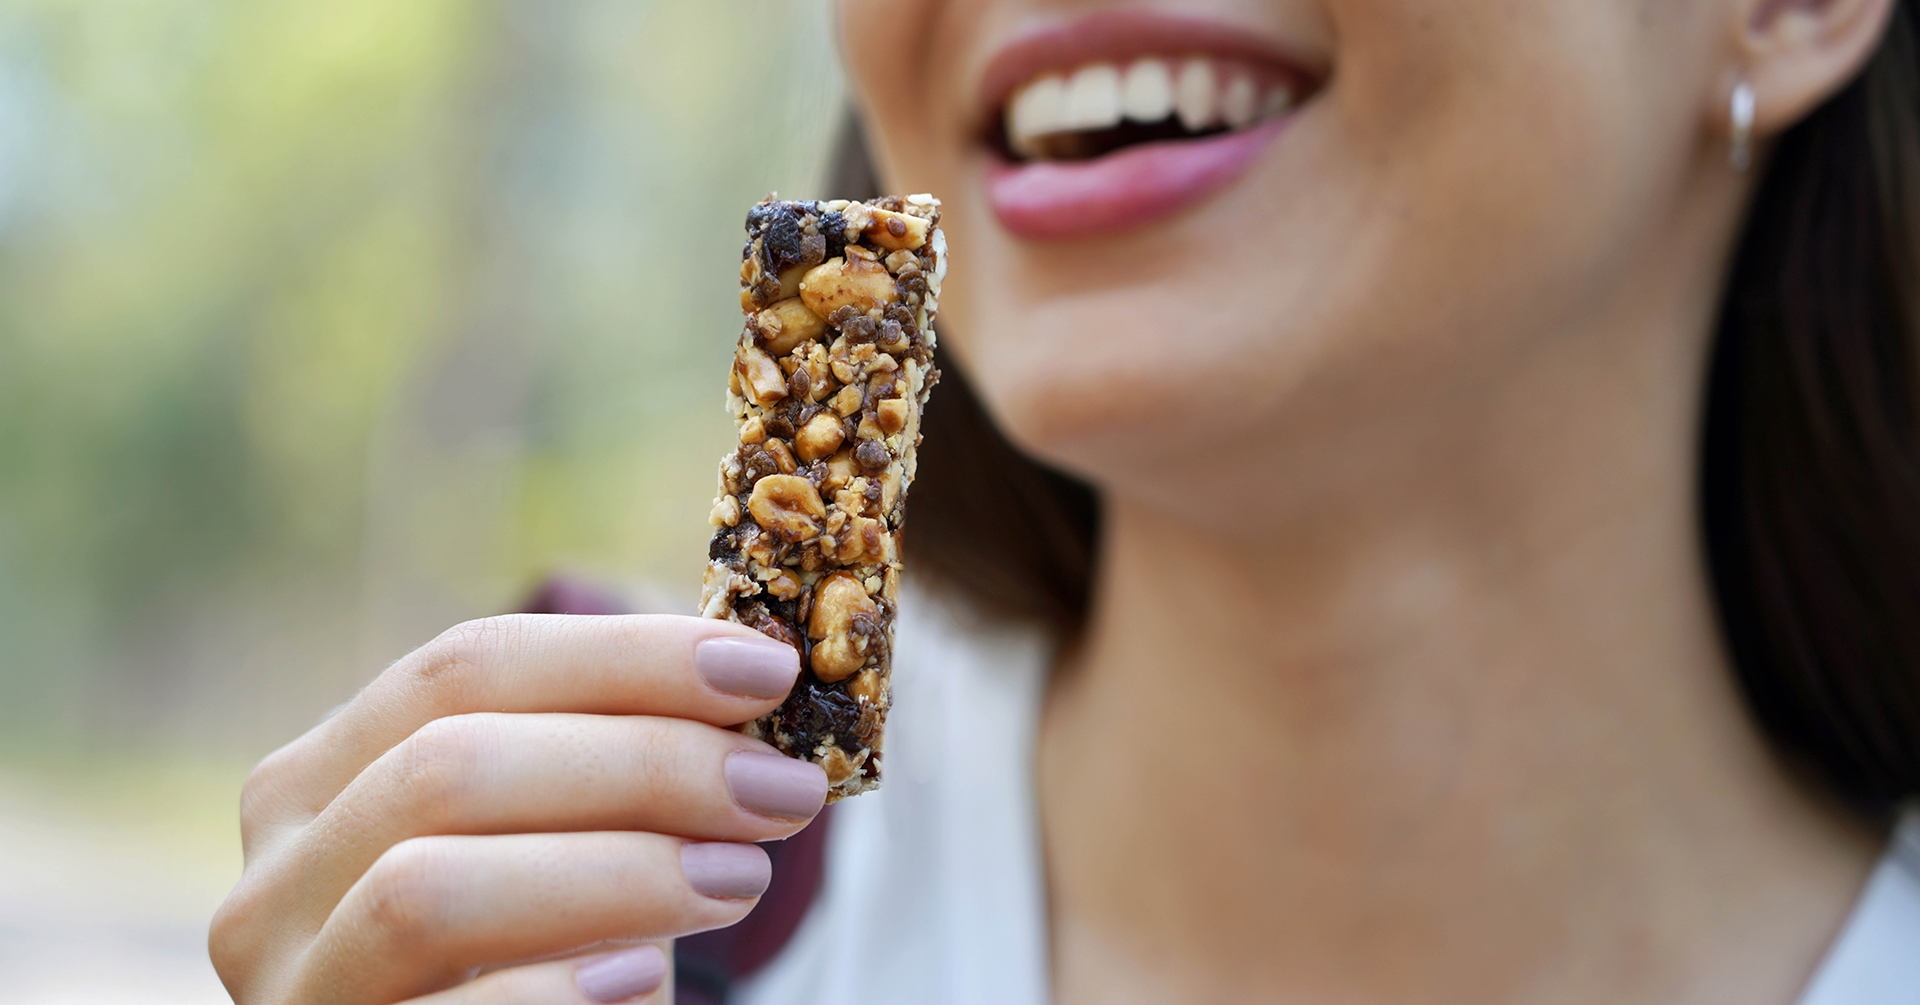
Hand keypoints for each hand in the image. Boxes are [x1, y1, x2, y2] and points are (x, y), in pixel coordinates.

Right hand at [210, 614, 823, 1003]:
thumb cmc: (547, 961)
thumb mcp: (571, 851)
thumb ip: (621, 777)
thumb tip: (753, 677)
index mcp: (324, 777)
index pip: (466, 665)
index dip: (625, 657)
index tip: (766, 671)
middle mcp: (277, 873)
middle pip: (449, 763)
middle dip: (642, 764)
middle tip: (779, 792)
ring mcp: (288, 984)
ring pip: (424, 889)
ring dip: (611, 872)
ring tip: (736, 879)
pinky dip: (551, 990)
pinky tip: (639, 976)